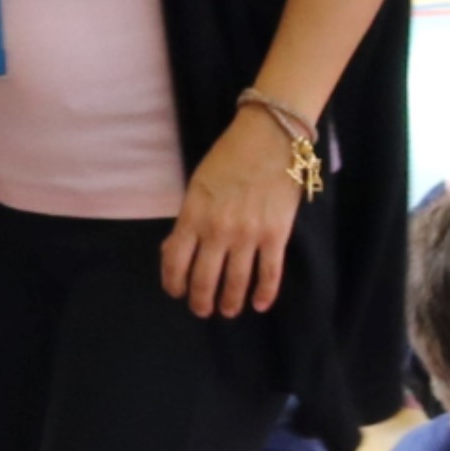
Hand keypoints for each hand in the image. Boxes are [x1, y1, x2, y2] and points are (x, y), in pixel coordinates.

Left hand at [164, 104, 308, 318]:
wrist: (269, 139)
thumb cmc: (228, 159)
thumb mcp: (196, 187)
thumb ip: (187, 220)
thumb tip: (175, 251)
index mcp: (192, 217)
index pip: (174, 262)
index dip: (173, 283)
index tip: (176, 293)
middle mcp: (217, 231)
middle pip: (204, 278)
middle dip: (201, 300)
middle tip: (202, 310)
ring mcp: (248, 235)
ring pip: (236, 281)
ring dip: (230, 301)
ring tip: (228, 311)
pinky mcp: (276, 235)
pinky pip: (270, 272)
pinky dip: (265, 293)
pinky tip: (260, 304)